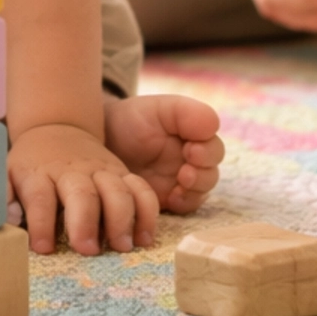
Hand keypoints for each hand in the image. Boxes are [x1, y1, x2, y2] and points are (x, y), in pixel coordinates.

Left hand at [7, 124, 157, 255]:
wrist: (57, 128)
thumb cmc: (32, 163)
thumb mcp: (8, 174)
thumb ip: (4, 196)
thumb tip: (7, 220)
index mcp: (41, 174)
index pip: (40, 197)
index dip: (41, 223)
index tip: (43, 248)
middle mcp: (73, 172)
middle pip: (82, 194)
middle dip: (86, 222)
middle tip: (88, 250)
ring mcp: (102, 171)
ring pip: (117, 190)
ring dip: (122, 218)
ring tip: (122, 246)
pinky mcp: (123, 173)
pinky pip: (141, 189)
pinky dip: (148, 211)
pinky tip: (145, 237)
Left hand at [103, 94, 222, 216]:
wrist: (102, 142)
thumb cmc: (130, 121)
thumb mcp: (157, 108)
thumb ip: (187, 113)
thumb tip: (214, 126)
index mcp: (192, 135)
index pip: (213, 146)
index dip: (208, 150)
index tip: (191, 149)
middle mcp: (191, 159)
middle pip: (212, 170)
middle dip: (204, 172)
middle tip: (186, 172)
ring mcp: (180, 180)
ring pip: (204, 190)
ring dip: (197, 188)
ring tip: (180, 183)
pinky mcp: (168, 199)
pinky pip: (187, 206)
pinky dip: (185, 203)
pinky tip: (172, 199)